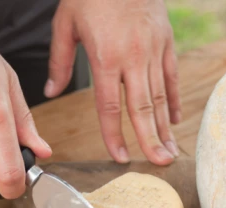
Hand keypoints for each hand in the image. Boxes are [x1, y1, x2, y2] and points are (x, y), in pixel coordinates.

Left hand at [45, 0, 179, 165]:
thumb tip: (51, 92)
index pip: (110, 107)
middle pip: (141, 109)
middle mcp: (132, 58)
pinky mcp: (166, 41)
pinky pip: (171, 77)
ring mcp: (153, 50)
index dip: (114, 136)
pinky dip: (173, 100)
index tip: (119, 158)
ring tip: (170, 152)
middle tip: (159, 165)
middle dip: (150, 140)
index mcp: (105, 57)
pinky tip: (174, 121)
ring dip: (165, 128)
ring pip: (159, 97)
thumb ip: (60, 61)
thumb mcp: (66, 23)